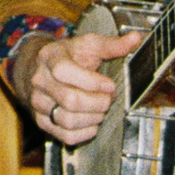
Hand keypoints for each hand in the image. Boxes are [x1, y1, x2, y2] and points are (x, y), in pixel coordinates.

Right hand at [14, 29, 142, 145]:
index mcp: (50, 57)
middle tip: (109, 98)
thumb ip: (111, 44)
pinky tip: (93, 121)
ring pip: (68, 120)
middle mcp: (40, 81)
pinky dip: (85, 133)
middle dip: (98, 102)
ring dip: (93, 118)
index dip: (92, 82)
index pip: (64, 71)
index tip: (110, 85)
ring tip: (101, 109)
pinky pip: (66, 136)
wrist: (40, 69)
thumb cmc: (68, 56)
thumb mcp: (87, 45)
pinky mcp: (42, 122)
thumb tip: (135, 39)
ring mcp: (39, 103)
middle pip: (70, 100)